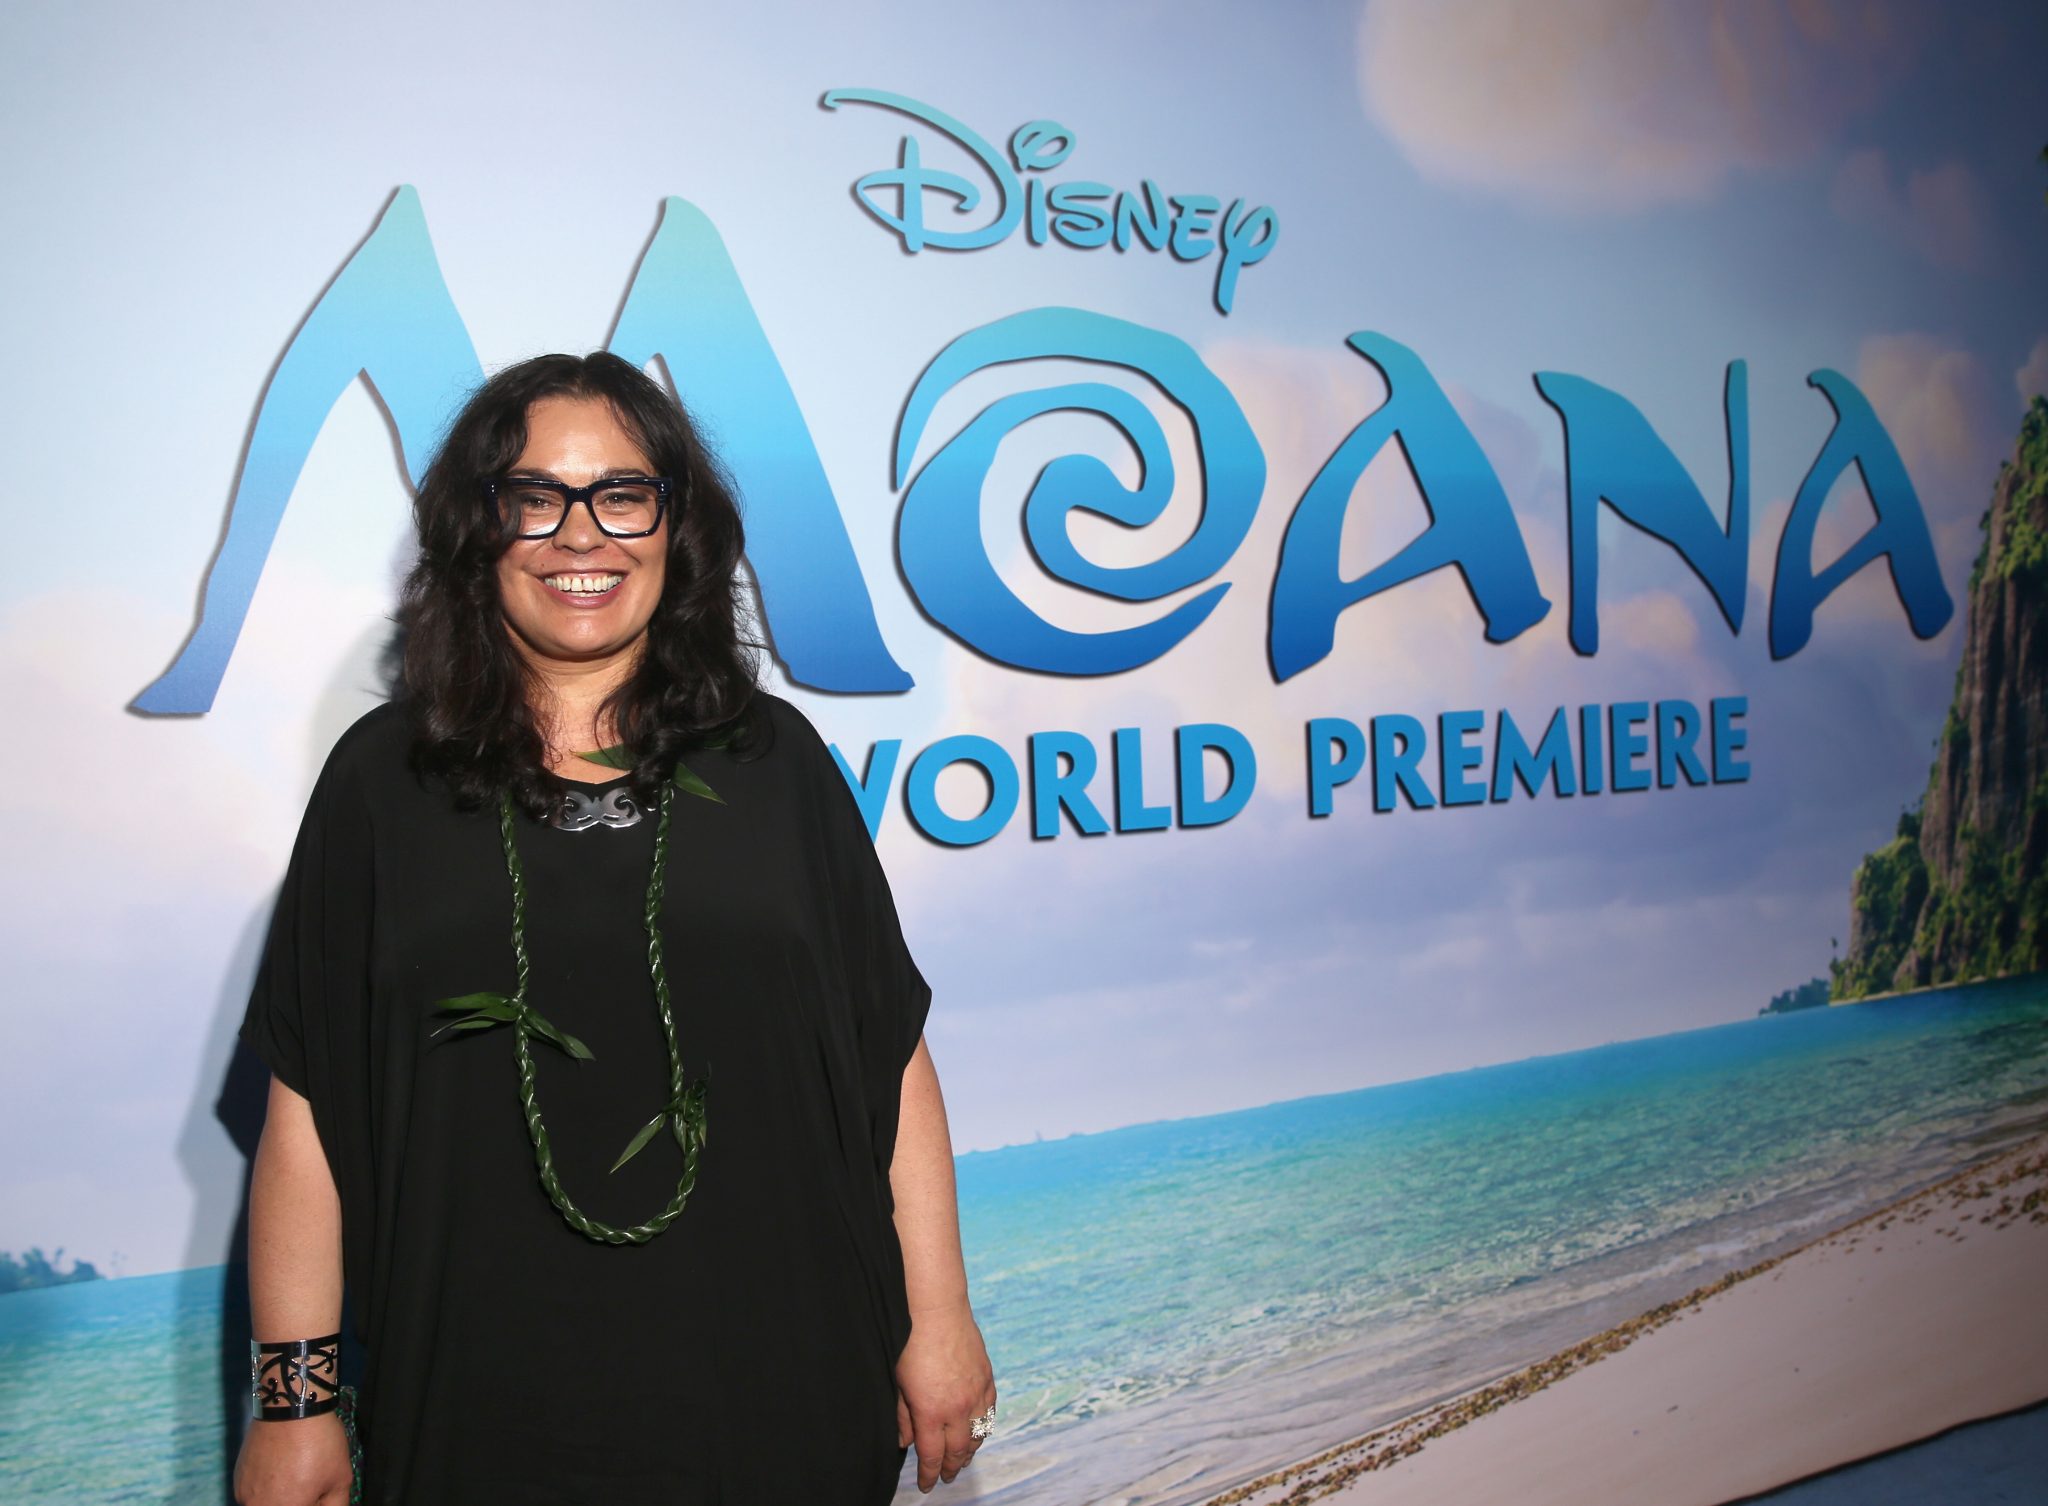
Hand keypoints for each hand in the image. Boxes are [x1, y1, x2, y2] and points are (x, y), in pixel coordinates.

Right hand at [233, 1413, 353, 1505]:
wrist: (291, 1408)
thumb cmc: (318, 1445)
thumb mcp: (339, 1479)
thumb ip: (335, 1505)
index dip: (315, 1500)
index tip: (320, 1490)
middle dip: (299, 1500)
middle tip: (311, 1481)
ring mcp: (243, 1494)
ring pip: (267, 1502)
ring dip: (283, 1495)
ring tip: (297, 1471)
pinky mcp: (238, 1478)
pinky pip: (255, 1491)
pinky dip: (268, 1485)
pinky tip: (281, 1465)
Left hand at [893, 1298, 995, 1493]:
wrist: (936, 1310)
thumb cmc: (910, 1344)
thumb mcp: (898, 1385)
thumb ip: (903, 1418)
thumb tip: (905, 1443)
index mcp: (931, 1412)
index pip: (932, 1456)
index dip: (930, 1475)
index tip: (927, 1484)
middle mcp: (957, 1408)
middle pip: (958, 1451)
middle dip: (951, 1468)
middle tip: (946, 1477)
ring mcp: (976, 1393)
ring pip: (979, 1435)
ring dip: (970, 1451)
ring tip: (963, 1459)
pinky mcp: (987, 1378)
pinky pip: (991, 1412)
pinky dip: (984, 1426)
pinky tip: (978, 1430)